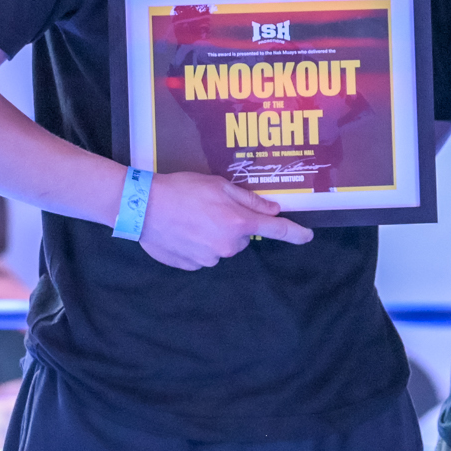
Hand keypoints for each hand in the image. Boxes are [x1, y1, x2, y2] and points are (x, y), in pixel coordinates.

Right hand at [136, 171, 310, 269]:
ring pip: (223, 247)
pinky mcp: (191, 265)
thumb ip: (249, 199)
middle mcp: (228, 246)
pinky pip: (203, 254)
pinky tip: (182, 229)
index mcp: (239, 223)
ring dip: (215, 234)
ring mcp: (209, 258)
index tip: (307, 236)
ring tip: (192, 217)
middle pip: (243, 237)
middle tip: (212, 208)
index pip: (277, 230)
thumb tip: (273, 209)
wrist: (142, 207)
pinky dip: (197, 244)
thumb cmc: (182, 190)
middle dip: (234, 224)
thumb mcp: (219, 185)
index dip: (296, 233)